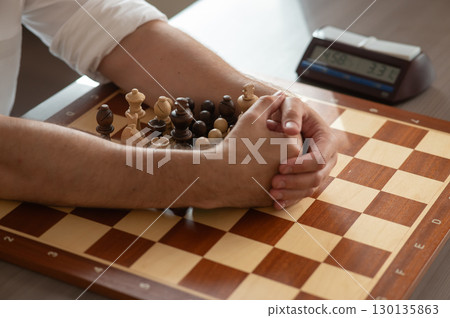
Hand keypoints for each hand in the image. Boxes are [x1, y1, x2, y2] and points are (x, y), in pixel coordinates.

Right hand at [215, 93, 300, 207]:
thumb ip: (269, 103)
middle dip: (273, 149)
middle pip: (287, 153)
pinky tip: (247, 175)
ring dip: (268, 165)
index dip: (273, 132)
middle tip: (252, 149)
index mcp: (293, 146)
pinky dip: (261, 181)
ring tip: (249, 161)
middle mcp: (293, 168)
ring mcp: (284, 186)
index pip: (290, 135)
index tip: (257, 136)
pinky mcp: (272, 199)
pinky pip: (271, 187)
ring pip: (280, 171)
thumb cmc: (236, 145)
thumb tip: (281, 95)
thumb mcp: (252, 117)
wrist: (218, 176)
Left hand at [267, 96, 337, 209]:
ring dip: (291, 194)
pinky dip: (289, 199)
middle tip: (274, 182)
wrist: (286, 121)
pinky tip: (276, 203)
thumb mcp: (292, 104)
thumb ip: (291, 112)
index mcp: (327, 140)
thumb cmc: (291, 111)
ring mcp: (319, 171)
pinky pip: (302, 194)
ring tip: (272, 194)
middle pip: (316, 177)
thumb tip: (290, 130)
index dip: (302, 165)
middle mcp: (327, 159)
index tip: (281, 166)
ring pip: (309, 188)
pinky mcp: (308, 179)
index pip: (320, 158)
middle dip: (295, 182)